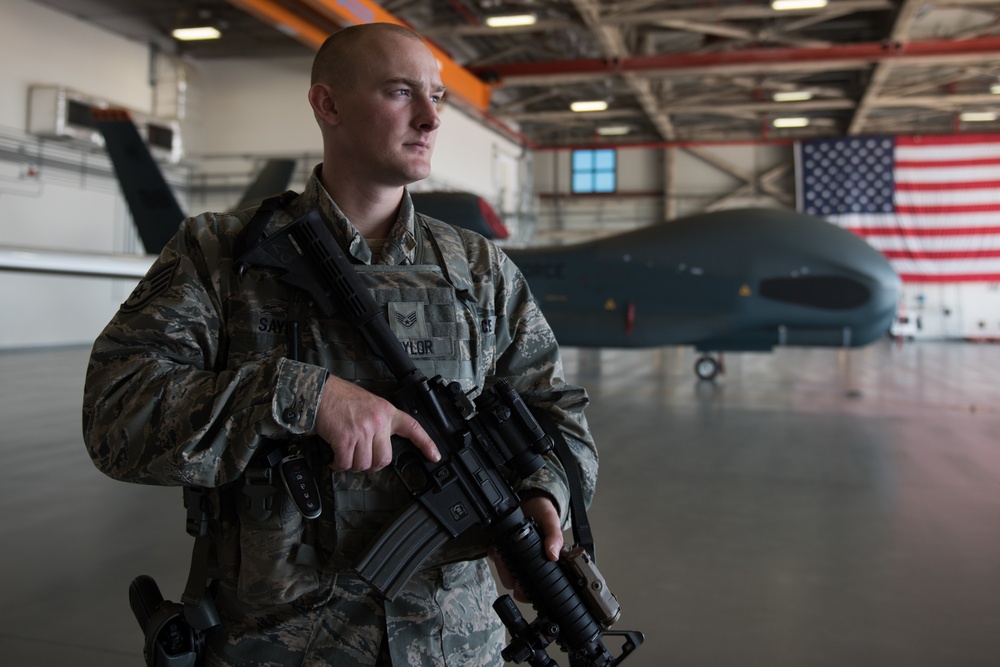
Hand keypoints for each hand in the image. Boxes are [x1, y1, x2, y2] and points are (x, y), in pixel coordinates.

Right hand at [315, 374, 438, 471]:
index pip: (413, 428)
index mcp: (387, 412)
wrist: (321, 392)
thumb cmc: (342, 398)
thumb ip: (380, 423)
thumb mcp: (370, 404)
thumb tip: (379, 446)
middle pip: (383, 459)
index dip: (426, 444)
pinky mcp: (345, 438)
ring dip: (352, 465)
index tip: (434, 456)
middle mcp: (378, 422)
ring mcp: (362, 430)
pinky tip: (334, 459)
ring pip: (363, 464)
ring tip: (344, 455)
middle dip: (371, 464)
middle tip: (360, 459)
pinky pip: (345, 463)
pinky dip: (338, 465)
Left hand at [491, 494, 562, 601]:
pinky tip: (496, 547)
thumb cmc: (543, 511)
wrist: (529, 497)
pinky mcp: (504, 546)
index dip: (528, 591)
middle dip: (510, 578)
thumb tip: (553, 555)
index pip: (538, 584)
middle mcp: (530, 561)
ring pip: (505, 572)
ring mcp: (516, 555)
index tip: (520, 589)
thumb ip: (554, 536)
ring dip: (501, 567)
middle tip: (508, 568)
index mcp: (544, 560)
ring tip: (501, 554)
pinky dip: (494, 554)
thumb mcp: (551, 521)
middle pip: (518, 582)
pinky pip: (496, 556)